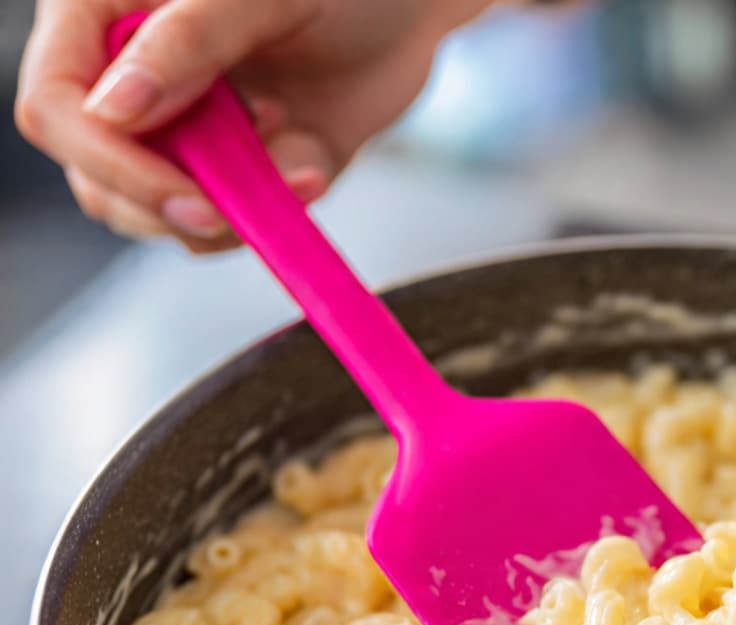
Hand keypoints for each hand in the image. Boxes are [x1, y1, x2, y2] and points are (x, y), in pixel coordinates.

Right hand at [15, 0, 490, 251]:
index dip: (111, 163)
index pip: (59, 106)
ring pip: (161, 217)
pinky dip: (271, 217)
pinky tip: (310, 167)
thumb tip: (111, 110)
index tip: (186, 196)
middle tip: (239, 203)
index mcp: (107, 16)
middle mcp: (134, 81)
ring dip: (228, 216)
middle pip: (101, 181)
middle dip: (170, 208)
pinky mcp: (239, 173)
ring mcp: (186, 135)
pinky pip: (231, 227)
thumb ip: (188, 43)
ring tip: (291, 152)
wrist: (411, 9)